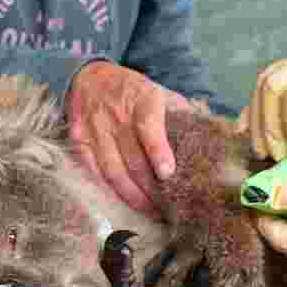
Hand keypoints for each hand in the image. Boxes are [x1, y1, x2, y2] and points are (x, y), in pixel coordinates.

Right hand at [66, 61, 191, 214]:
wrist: (90, 76)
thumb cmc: (132, 89)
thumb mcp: (158, 89)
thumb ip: (180, 110)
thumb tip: (206, 132)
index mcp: (142, 100)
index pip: (148, 127)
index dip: (158, 151)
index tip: (167, 173)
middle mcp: (117, 115)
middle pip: (133, 159)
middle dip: (150, 188)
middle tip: (167, 208)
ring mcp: (95, 129)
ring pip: (113, 170)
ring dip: (132, 195)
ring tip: (149, 210)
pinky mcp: (80, 141)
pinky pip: (93, 171)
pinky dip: (108, 189)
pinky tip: (123, 201)